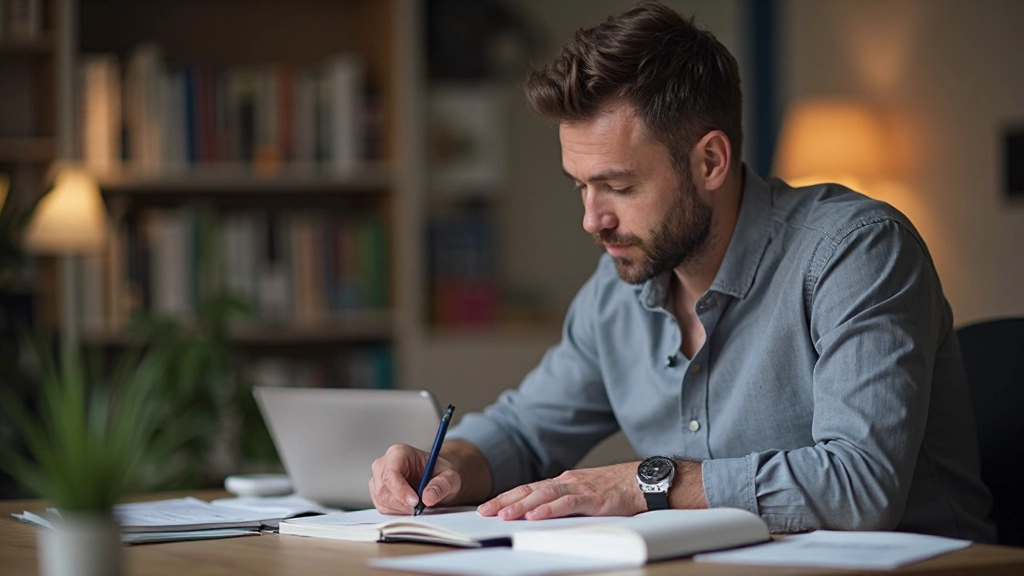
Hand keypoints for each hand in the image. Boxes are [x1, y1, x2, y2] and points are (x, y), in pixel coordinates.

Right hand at [368, 443, 460, 513]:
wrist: (435, 477)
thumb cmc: (439, 472)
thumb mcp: (450, 477)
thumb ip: (442, 485)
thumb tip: (428, 497)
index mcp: (399, 453)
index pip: (391, 473)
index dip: (401, 490)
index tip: (416, 502)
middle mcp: (384, 463)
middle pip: (383, 489)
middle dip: (402, 503)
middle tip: (420, 507)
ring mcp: (379, 478)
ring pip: (381, 500)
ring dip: (400, 508)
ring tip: (418, 505)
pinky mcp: (378, 492)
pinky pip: (382, 507)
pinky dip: (397, 512)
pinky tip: (409, 506)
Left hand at [476, 462, 644, 519]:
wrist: (641, 481)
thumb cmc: (614, 490)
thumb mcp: (583, 494)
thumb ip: (563, 502)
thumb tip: (540, 515)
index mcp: (562, 482)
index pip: (528, 488)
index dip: (506, 497)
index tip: (488, 506)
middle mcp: (566, 482)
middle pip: (529, 490)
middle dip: (505, 501)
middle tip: (485, 511)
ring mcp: (578, 488)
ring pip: (544, 495)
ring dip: (522, 505)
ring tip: (504, 515)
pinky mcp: (592, 498)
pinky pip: (566, 503)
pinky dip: (549, 509)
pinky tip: (535, 515)